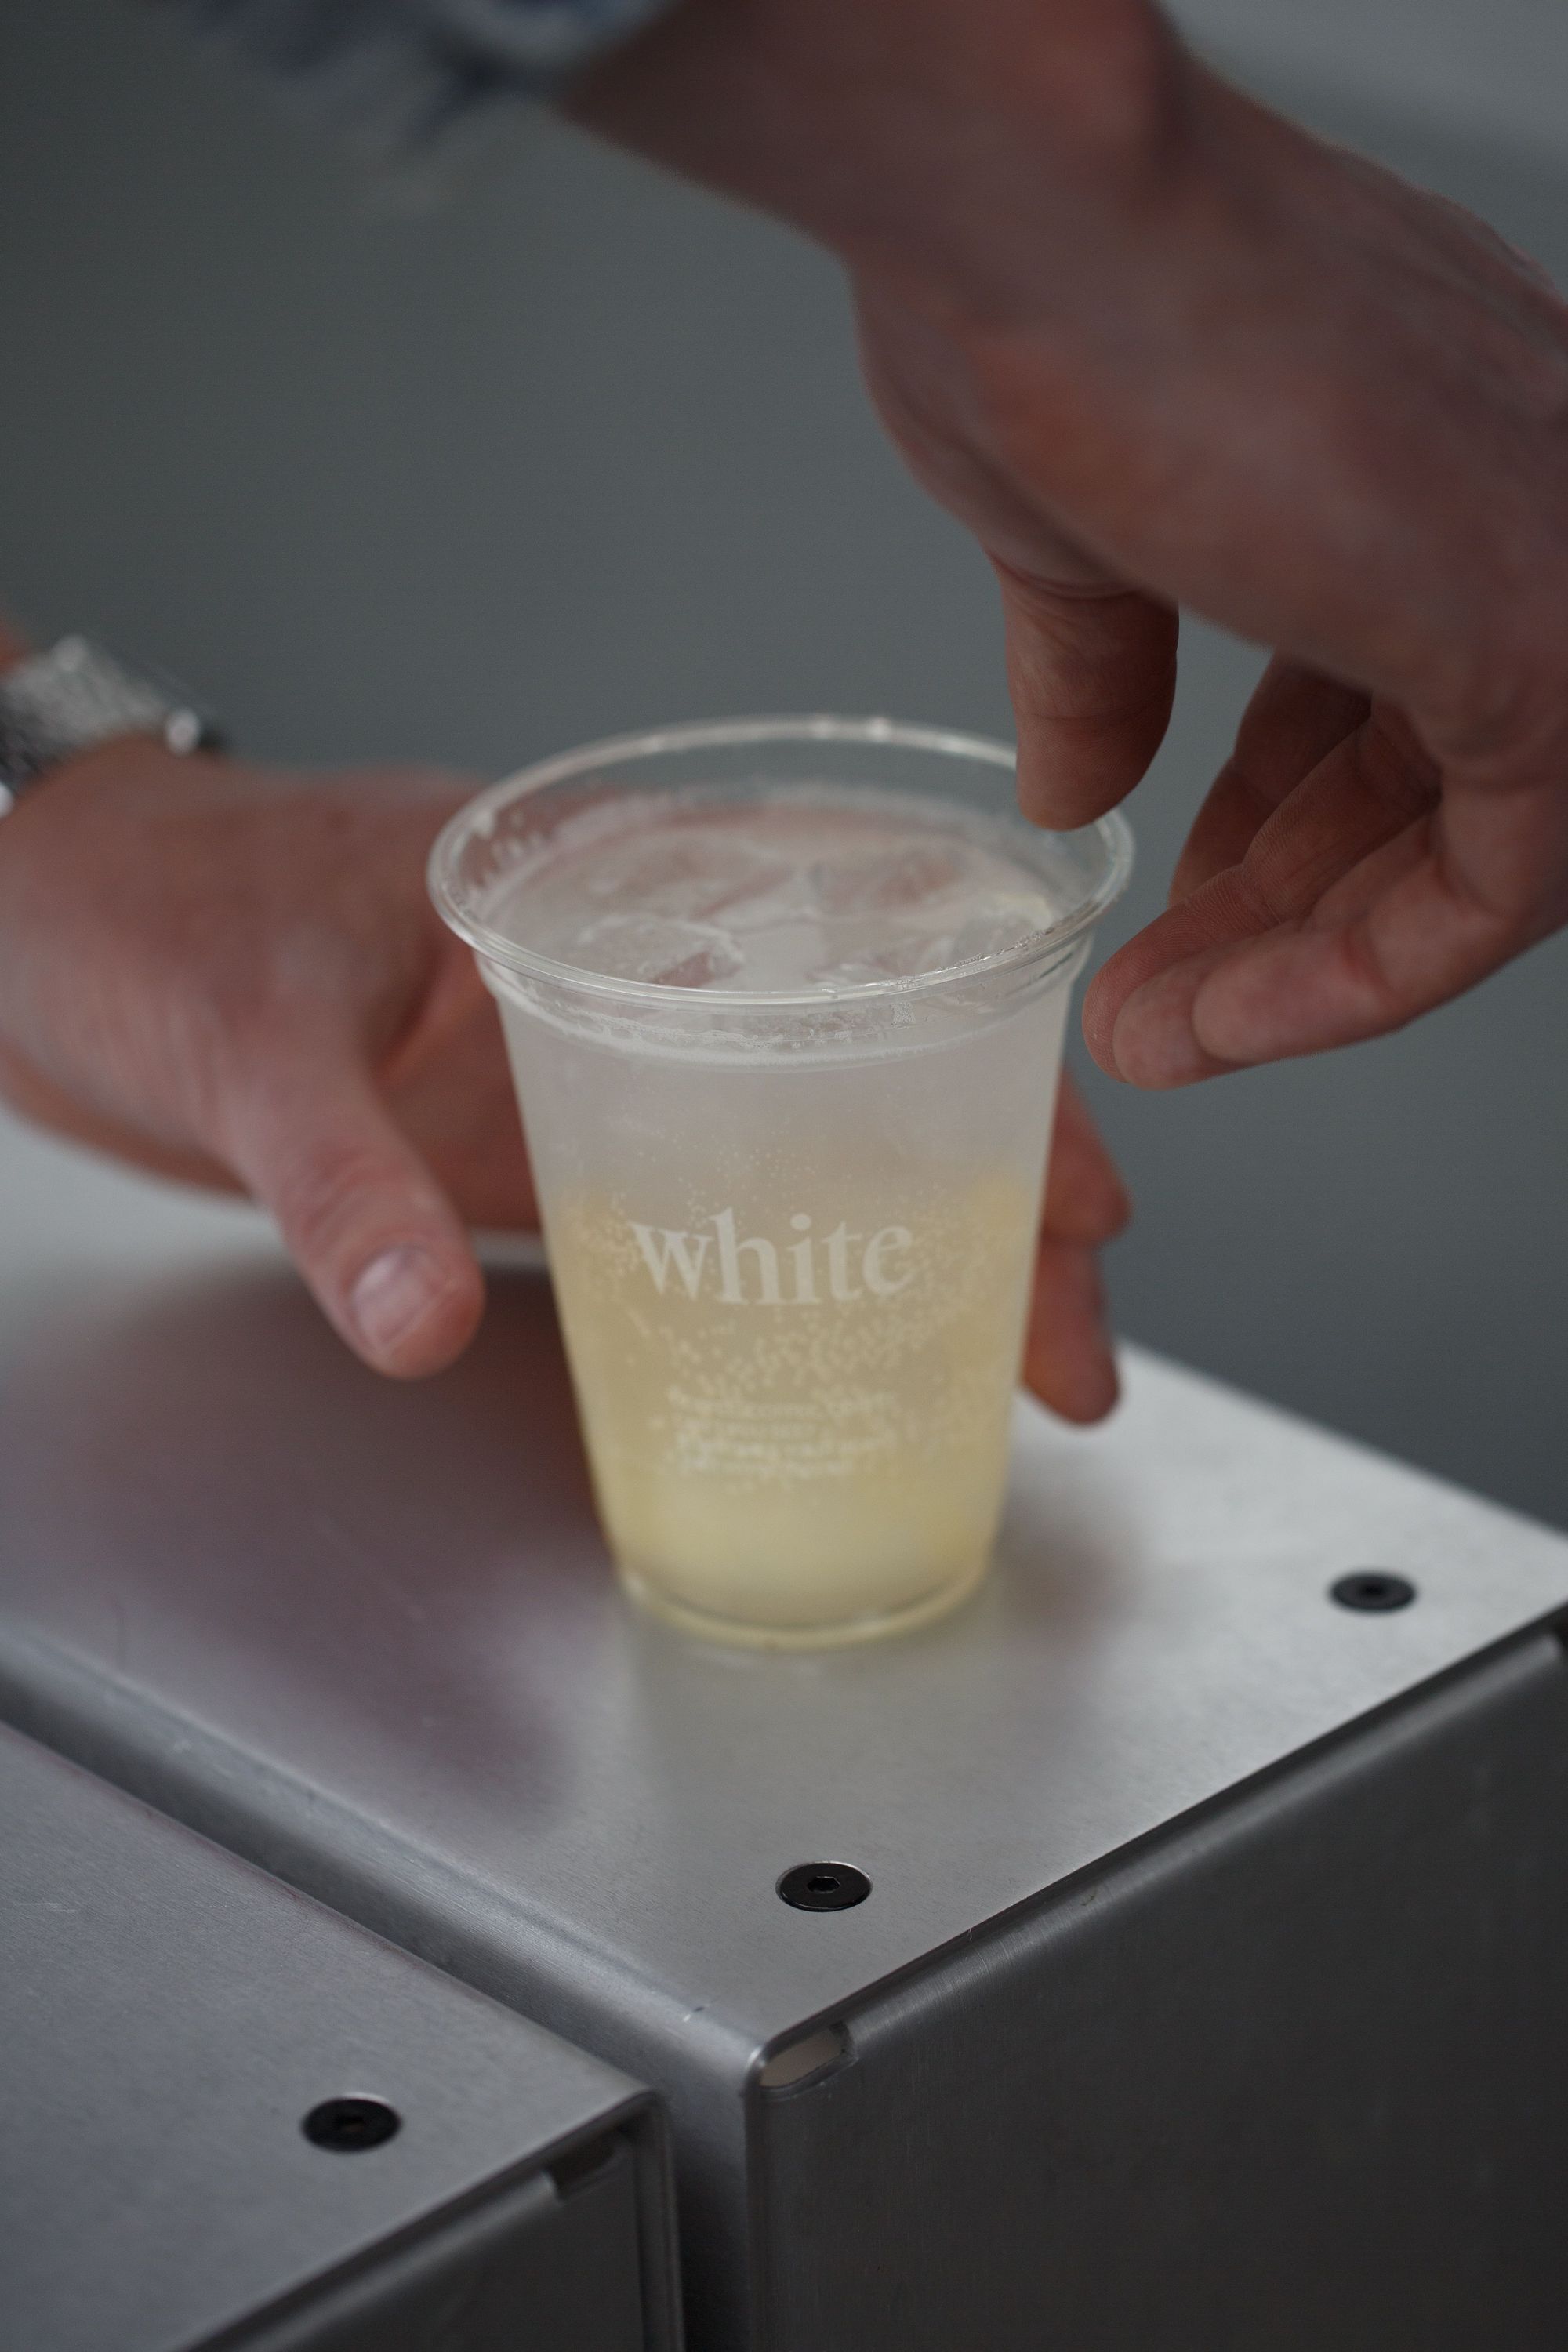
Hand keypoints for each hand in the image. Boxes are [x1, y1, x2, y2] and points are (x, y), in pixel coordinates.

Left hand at [0, 739, 1126, 1412]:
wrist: (40, 926)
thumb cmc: (149, 908)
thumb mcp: (256, 1031)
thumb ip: (339, 1173)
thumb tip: (420, 1322)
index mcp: (609, 880)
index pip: (865, 949)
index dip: (995, 1071)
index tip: (1081, 1191)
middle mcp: (627, 965)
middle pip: (868, 1075)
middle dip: (995, 1199)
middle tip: (1075, 1338)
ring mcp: (583, 1055)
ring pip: (800, 1150)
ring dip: (910, 1252)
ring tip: (1004, 1368)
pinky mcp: (524, 1135)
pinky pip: (689, 1210)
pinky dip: (774, 1278)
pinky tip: (832, 1348)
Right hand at [575, 0, 1567, 1082]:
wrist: (1039, 213)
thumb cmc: (1046, 299)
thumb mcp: (1075, 528)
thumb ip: (1104, 665)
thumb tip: (1076, 782)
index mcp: (1431, 430)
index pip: (1410, 664)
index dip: (1296, 804)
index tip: (1186, 886)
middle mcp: (1526, 480)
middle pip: (1447, 763)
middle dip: (1291, 904)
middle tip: (1168, 998)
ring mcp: (1558, 552)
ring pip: (1490, 838)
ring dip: (1312, 963)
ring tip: (1168, 1031)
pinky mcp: (1549, 638)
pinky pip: (1500, 883)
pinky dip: (1357, 977)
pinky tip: (1223, 1016)